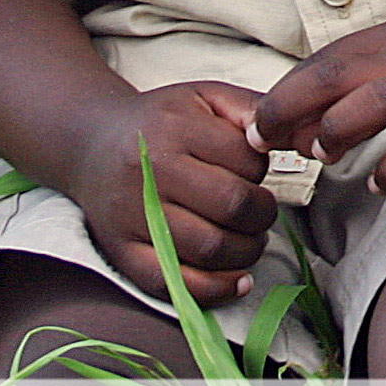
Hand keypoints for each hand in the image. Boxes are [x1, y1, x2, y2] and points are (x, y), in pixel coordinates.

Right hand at [61, 80, 275, 305]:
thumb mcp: (205, 96)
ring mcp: (133, 217)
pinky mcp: (121, 253)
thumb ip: (252, 107)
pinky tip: (238, 280)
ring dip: (246, 250)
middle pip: (232, 205)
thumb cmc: (160, 120)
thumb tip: (295, 133)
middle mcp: (151, 174)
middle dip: (262, 213)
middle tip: (260, 211)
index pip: (246, 159)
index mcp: (176, 129)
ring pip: (210, 248)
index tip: (256, 171)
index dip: (264, 169)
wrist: (90, 144)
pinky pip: (173, 283)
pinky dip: (214, 289)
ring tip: (249, 238)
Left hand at [252, 20, 385, 193]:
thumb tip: (299, 124)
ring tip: (325, 158)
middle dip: (291, 111)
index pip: (322, 61)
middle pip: (336, 76)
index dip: (282, 95)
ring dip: (338, 131)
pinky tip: (380, 182)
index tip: (260, 127)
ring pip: (376, 102)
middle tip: (272, 145)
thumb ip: (362, 82)